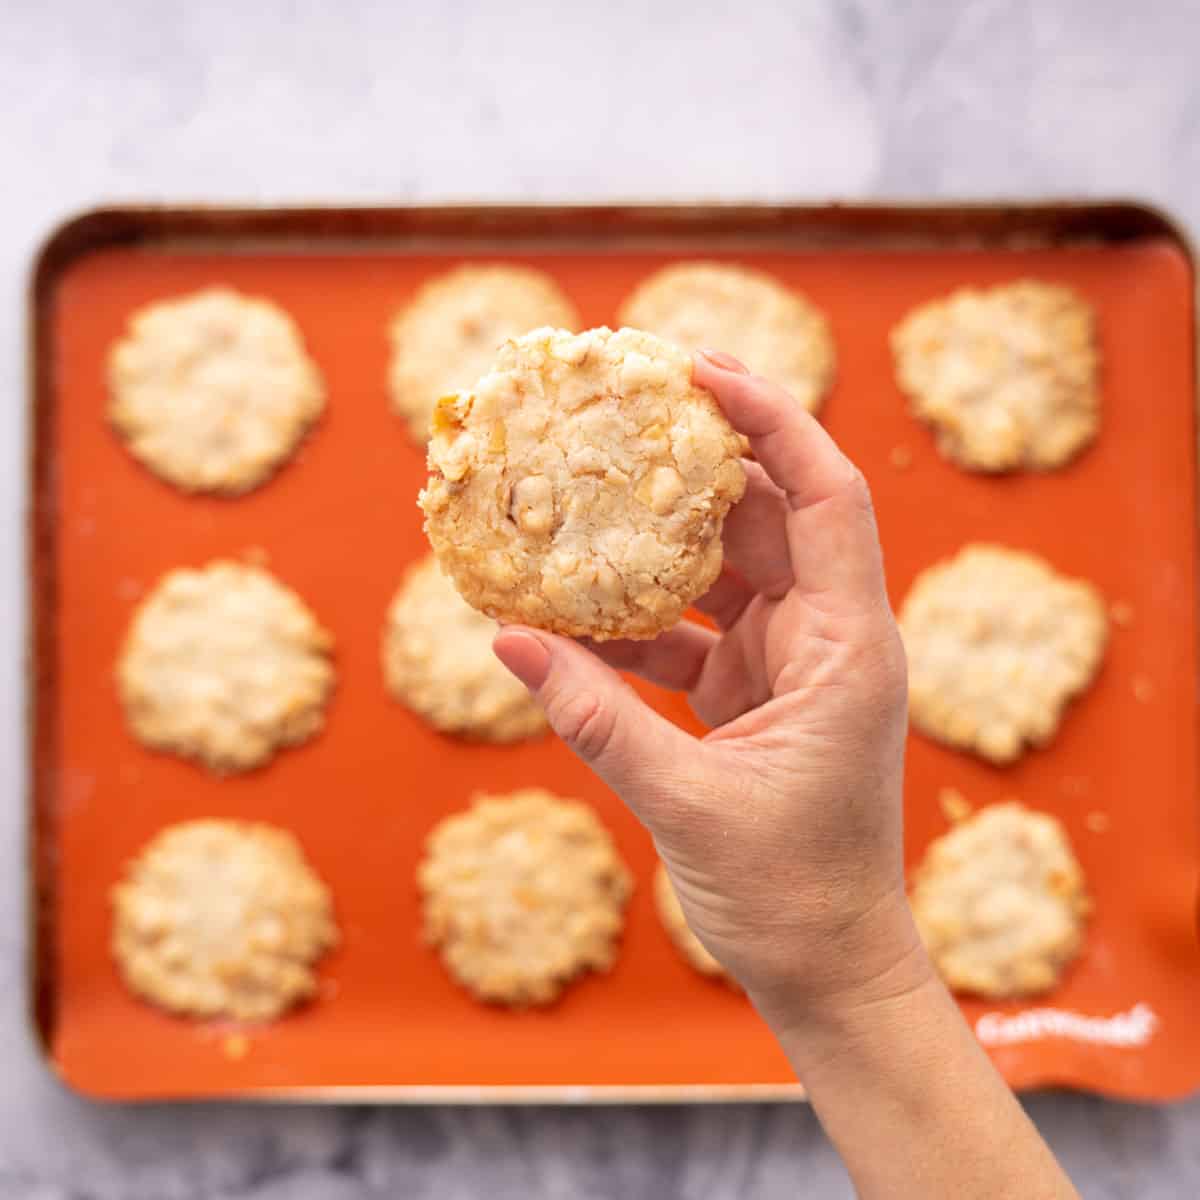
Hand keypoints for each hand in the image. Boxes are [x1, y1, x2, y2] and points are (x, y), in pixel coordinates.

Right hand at [494, 350, 927, 1037]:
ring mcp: (791, 665)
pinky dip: (637, 626)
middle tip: (620, 412)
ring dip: (656, 547)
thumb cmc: (790, 896)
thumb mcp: (685, 801)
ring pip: (724, 572)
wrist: (830, 969)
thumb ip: (595, 719)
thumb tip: (507, 640)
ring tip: (582, 502)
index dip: (771, 419)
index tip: (696, 370)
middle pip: (767, 516)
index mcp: (846, 646)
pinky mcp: (756, 696)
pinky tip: (569, 622)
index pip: (825, 494)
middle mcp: (827, 639)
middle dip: (697, 462)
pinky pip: (692, 635)